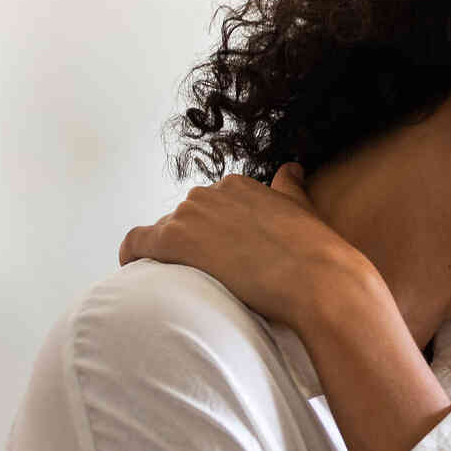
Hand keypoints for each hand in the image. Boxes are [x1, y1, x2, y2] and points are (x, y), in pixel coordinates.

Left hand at [119, 163, 368, 328]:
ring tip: (187, 281)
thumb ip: (291, 187)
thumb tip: (292, 168)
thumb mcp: (304, 209)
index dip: (213, 233)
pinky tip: (134, 269)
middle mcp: (210, 192)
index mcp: (239, 185)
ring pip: (164, 232)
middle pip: (185, 219)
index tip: (221, 255)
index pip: (209, 207)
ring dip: (171, 254)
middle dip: (192, 243)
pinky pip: (136, 242)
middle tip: (209, 274)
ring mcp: (190, 215)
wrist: (318, 281)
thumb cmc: (317, 254)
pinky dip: (131, 254)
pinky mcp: (173, 239)